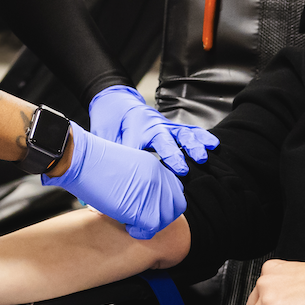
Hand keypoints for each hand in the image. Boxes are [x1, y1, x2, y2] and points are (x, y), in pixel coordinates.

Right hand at [44, 126, 185, 239]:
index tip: (150, 207)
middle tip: (144, 219)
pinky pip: (152, 228)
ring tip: (132, 223)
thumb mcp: (124, 166)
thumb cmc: (91, 162)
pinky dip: (141, 232)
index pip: (175, 189)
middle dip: (162, 216)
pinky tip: (128, 227)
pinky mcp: (142, 206)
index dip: (164, 202)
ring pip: (166, 218)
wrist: (80, 159)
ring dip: (151, 225)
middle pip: (176, 205)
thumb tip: (138, 199)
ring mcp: (152, 192)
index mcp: (154, 166)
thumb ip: (138, 180)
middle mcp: (158, 177)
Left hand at [87, 85, 217, 175]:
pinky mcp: (172, 127)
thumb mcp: (102, 142)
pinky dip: (202, 137)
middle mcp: (150, 126)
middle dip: (172, 154)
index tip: (148, 173)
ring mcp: (164, 126)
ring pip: (180, 133)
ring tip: (203, 157)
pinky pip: (189, 130)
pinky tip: (214, 145)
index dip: (141, 159)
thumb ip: (101, 166)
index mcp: (130, 130)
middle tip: (181, 169)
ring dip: (192, 145)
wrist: (116, 104)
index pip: (135, 146)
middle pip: (162, 139)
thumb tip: (90, 200)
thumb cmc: (110, 126)